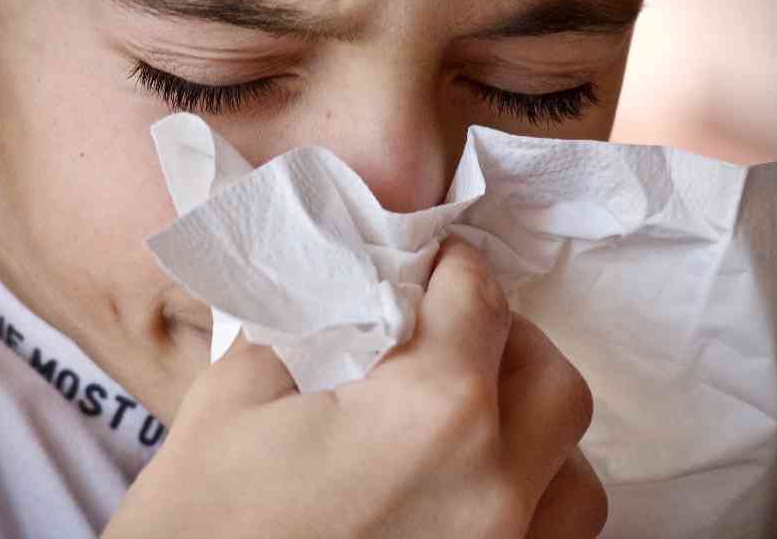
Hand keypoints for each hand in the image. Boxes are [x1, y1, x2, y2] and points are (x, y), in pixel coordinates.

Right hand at [102, 238, 605, 538]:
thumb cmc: (200, 525)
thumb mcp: (231, 401)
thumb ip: (305, 330)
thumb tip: (347, 301)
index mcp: (431, 417)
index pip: (480, 304)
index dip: (458, 267)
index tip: (440, 263)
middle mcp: (494, 491)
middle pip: (553, 382)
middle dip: (509, 341)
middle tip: (455, 335)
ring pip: (577, 476)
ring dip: (534, 431)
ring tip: (474, 421)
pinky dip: (532, 503)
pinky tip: (472, 493)